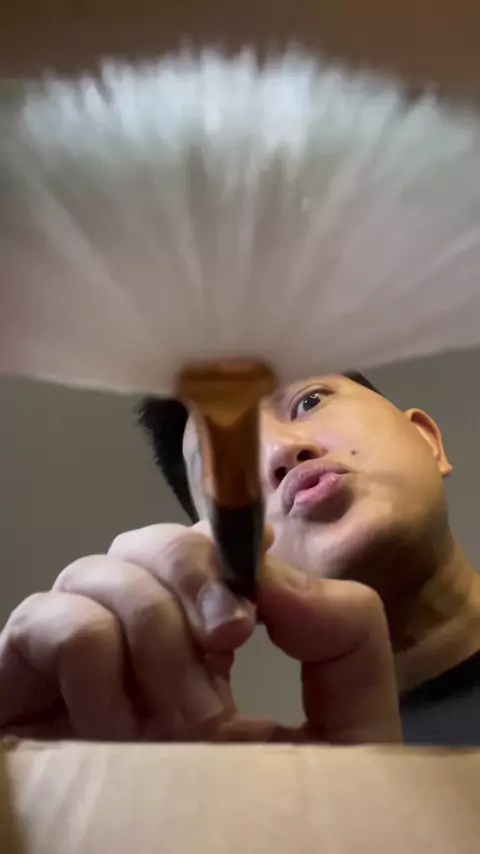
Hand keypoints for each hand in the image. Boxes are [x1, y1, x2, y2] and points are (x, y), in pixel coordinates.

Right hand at [0, 523, 401, 743]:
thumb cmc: (282, 825)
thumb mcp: (344, 734)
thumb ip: (346, 641)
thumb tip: (275, 564)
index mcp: (205, 647)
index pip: (197, 550)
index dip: (223, 548)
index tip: (256, 578)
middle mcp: (136, 645)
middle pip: (144, 544)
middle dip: (193, 580)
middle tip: (229, 648)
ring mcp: (76, 667)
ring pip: (93, 571)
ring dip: (149, 635)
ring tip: (181, 724)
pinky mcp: (19, 690)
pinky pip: (42, 620)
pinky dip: (86, 654)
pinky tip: (114, 729)